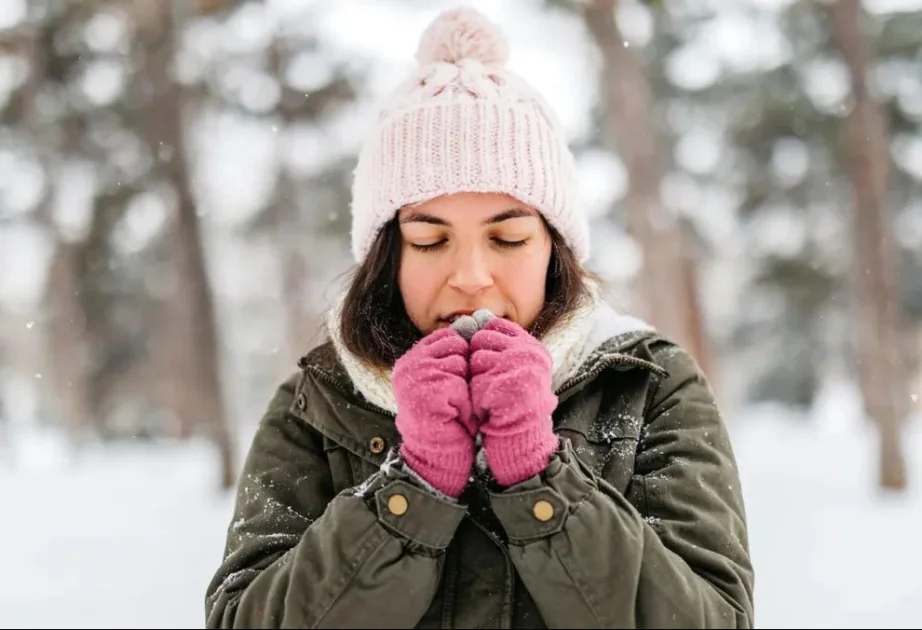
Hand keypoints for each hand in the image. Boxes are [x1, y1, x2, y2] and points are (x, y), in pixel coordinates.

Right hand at [393, 328, 475, 497]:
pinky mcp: (427, 392)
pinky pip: (460, 384)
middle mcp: (409, 364)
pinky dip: (464, 402)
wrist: (437, 453)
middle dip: (463, 371)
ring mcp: (416, 377)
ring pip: (460, 363)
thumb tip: (475, 318)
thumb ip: (453, 352)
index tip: (458, 379)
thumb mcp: (446, 378)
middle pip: (455, 345)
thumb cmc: (447, 415)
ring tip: (453, 407)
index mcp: (412, 359)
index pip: (447, 336)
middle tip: (453, 397)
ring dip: (466, 387)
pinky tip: (454, 415)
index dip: (460, 355)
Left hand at [469, 317, 558, 486]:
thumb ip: (499, 344)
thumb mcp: (513, 369)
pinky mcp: (503, 385)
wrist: (521, 441)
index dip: (484, 342)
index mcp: (533, 348)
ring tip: (491, 396)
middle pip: (482, 338)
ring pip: (475, 358)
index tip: (488, 362)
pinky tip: (489, 407)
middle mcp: (529, 353)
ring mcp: (517, 368)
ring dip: (475, 378)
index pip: (496, 325)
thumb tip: (475, 316)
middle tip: (491, 383)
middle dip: (478, 360)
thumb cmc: (512, 405)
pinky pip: (474, 379)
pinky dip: (476, 395)